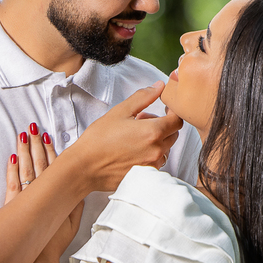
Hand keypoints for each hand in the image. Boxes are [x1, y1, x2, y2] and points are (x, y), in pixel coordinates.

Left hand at [4, 123, 84, 262]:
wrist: (38, 260)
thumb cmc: (57, 243)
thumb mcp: (73, 222)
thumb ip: (76, 202)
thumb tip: (79, 186)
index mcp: (57, 195)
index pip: (54, 166)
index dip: (51, 150)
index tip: (48, 135)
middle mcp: (40, 193)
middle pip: (38, 162)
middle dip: (36, 144)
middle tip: (33, 127)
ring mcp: (25, 198)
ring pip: (24, 168)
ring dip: (23, 151)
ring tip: (22, 135)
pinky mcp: (11, 206)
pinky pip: (11, 182)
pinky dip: (11, 169)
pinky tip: (11, 158)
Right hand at [64, 81, 181, 191]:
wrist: (85, 167)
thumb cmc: (99, 139)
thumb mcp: (120, 111)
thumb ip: (143, 97)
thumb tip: (159, 86)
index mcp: (153, 132)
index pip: (177, 120)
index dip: (173, 112)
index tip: (164, 108)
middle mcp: (157, 150)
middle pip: (173, 134)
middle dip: (163, 125)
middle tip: (142, 120)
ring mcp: (152, 165)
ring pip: (165, 148)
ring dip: (157, 140)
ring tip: (136, 137)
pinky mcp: (146, 175)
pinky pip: (157, 161)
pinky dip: (151, 153)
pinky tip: (133, 150)